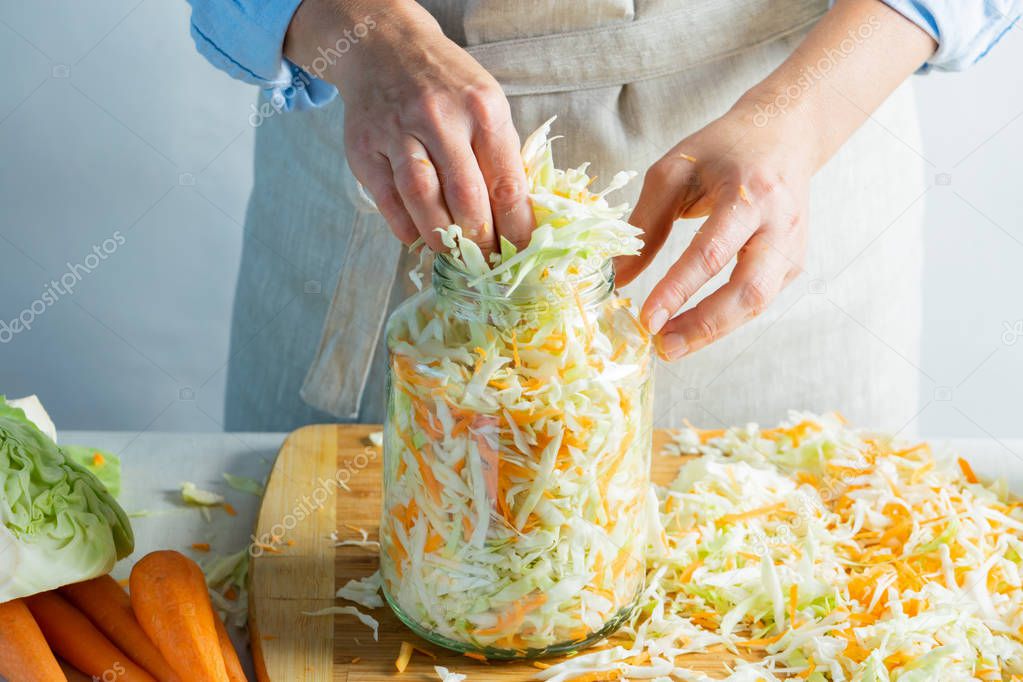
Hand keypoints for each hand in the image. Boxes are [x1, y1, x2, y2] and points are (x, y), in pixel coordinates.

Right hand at [285, 0, 533, 251]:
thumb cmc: (446, 85)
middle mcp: (440, 118)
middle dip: (480, 240)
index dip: (515, 228)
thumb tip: (514, 218)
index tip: (521, 253)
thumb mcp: (486, 105)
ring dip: (441, 238)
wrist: (385, 47)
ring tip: (454, 255)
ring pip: (423, 199)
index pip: (506, 183)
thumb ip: (499, 155)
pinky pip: (387, 199)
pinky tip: (417, 237)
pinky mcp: (365, 146)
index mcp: (483, 109)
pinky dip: (404, 226)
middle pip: (466, 197)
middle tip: (487, 262)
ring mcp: (398, 131)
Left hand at [615, 101, 812, 359]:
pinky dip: (726, 320)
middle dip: (703, 325)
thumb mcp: (674, 172)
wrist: (784, 134)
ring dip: (713, 332)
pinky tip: (694, 329)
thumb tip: (615, 276)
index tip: (648, 318)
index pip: (712, 251)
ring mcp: (792, 247)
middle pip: (748, 289)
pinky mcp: (793, 263)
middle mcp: (779, 224)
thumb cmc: (723, 150)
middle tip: (662, 347)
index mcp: (749, 193)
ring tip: (671, 347)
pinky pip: (758, 301)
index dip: (678, 289)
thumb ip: (646, 224)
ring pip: (757, 303)